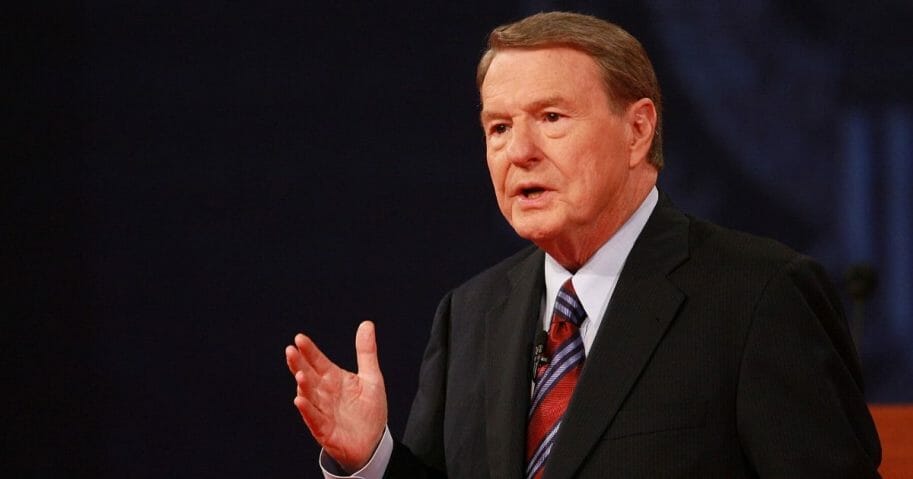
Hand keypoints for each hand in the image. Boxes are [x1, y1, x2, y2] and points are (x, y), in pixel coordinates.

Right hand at [285, 321, 387, 472]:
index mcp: (333, 378)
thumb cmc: (369, 409)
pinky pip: (314, 419)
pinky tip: (300, 400)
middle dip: (299, 364)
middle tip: (290, 351)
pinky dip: (307, 410)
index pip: (318, 361)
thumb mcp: (371, 378)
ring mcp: (322, 411)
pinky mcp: (324, 430)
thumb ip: (366, 352)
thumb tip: (367, 323)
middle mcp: (324, 393)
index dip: (309, 351)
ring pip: (309, 396)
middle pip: (308, 376)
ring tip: (299, 374)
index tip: (300, 338)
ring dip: (303, 386)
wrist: (373, 442)